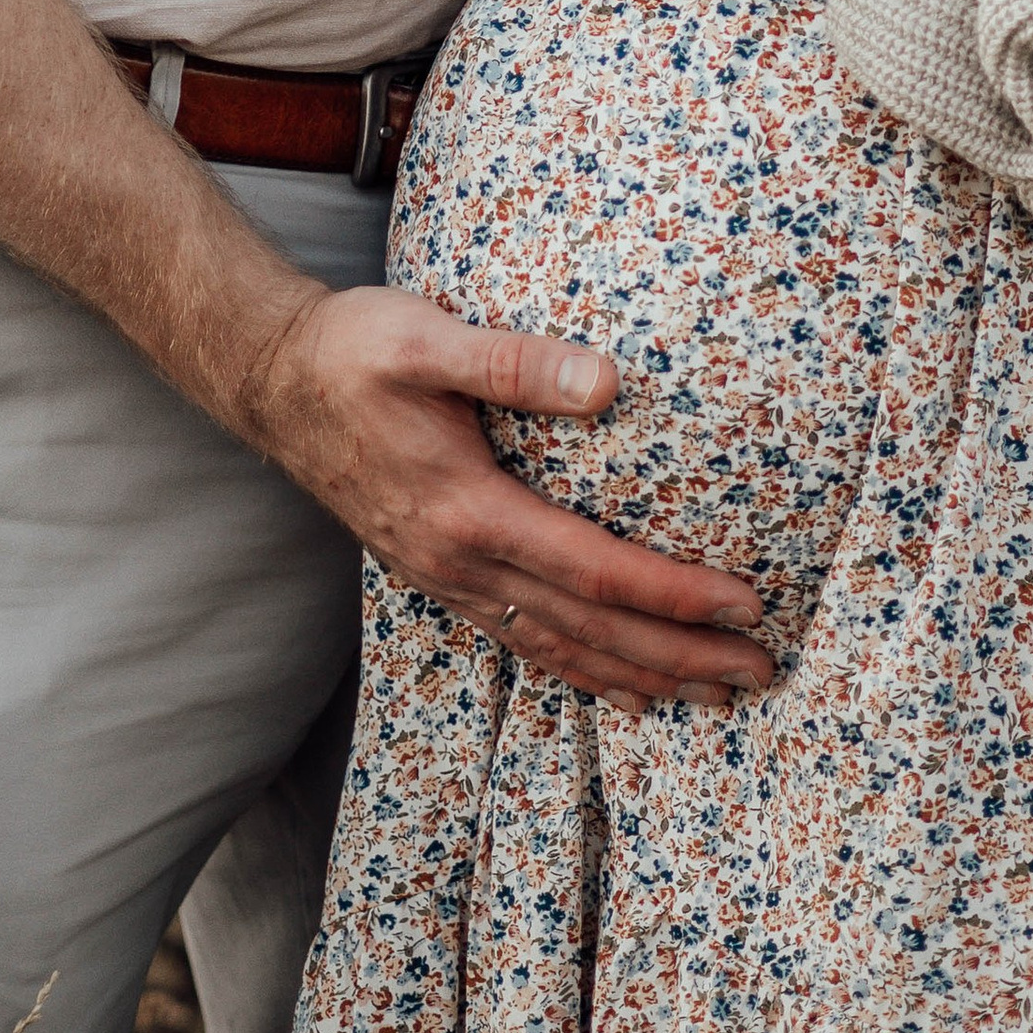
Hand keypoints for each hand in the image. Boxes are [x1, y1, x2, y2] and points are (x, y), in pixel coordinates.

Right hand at [242, 283, 773, 713]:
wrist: (273, 380)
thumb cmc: (353, 349)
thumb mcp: (427, 337)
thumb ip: (515, 361)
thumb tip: (609, 382)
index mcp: (469, 512)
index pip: (595, 571)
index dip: (674, 595)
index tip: (744, 601)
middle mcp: (460, 563)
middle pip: (589, 630)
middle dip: (679, 657)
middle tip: (760, 672)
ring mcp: (446, 578)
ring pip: (558, 649)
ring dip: (640, 677)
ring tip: (713, 695)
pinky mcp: (437, 574)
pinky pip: (522, 642)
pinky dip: (579, 671)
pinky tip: (617, 686)